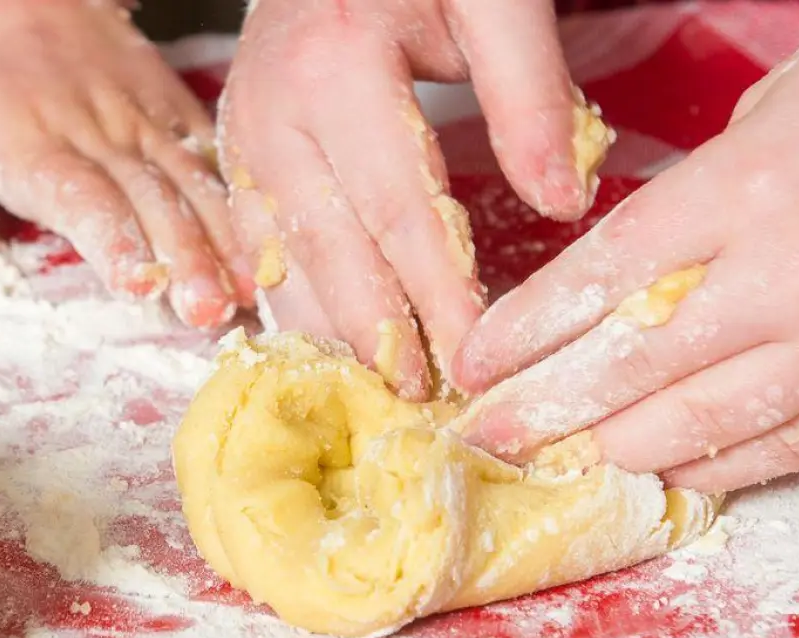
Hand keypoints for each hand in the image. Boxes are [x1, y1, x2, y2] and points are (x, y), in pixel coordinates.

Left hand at [0, 0, 248, 327]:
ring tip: (246, 294)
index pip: (84, 198)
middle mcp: (99, 136)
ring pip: (191, 184)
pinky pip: (212, 157)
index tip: (139, 282)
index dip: (114, 241)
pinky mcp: (172, 113)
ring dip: (221, 241)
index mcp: (36, 146)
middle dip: (184, 259)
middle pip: (151, 202)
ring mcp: (143, 123)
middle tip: (207, 312)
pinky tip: (265, 249)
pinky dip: (240, 202)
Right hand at [220, 0, 606, 397]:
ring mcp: (242, 138)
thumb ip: (530, 92)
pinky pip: (255, 248)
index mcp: (334, 70)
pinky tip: (322, 345)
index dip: (438, 296)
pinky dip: (289, 302)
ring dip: (328, 334)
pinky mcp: (235, 155)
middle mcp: (273, 113)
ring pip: (280, 260)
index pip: (398, 213)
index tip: (476, 362)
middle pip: (329, 252)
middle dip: (378, 338)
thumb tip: (564, 202)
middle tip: (425, 405)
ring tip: (377, 395)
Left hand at [454, 19, 798, 492]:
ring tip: (564, 461)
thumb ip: (696, 192)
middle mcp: (791, 272)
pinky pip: (789, 446)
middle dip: (547, 410)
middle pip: (635, 364)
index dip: (526, 331)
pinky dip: (719, 467)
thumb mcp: (773, 112)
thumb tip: (627, 268)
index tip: (475, 365)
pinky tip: (665, 472)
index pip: (602, 276)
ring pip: (705, 422)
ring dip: (619, 449)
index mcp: (747, 188)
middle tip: (491, 437)